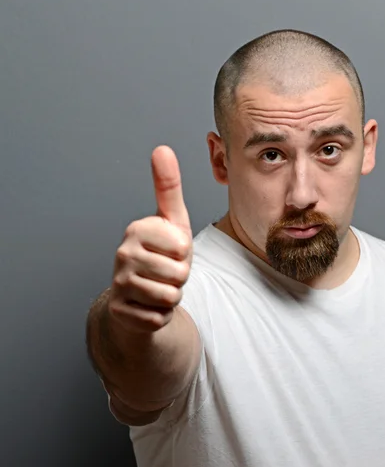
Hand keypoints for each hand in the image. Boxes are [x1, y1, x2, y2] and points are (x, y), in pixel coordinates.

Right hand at [108, 146, 192, 333]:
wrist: (142, 293)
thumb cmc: (163, 253)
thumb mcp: (173, 220)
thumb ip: (168, 186)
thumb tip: (162, 148)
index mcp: (136, 229)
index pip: (183, 247)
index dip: (185, 253)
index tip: (172, 251)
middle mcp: (121, 254)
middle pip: (179, 274)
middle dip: (180, 278)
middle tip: (166, 272)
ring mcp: (117, 284)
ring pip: (170, 297)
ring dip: (172, 296)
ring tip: (159, 286)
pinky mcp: (118, 311)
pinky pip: (159, 318)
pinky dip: (161, 315)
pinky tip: (149, 304)